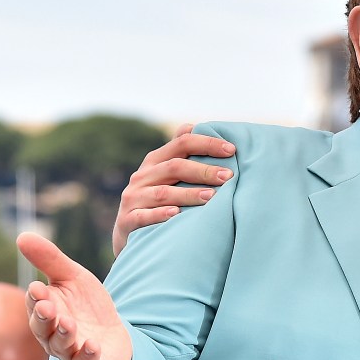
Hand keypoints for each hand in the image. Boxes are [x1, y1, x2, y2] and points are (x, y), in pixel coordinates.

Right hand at [16, 232, 132, 359]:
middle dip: (44, 317)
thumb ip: (50, 260)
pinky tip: (93, 345)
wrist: (114, 335)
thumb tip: (22, 236)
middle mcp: (52, 332)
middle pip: (43, 327)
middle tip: (48, 306)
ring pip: (61, 345)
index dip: (37, 297)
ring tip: (68, 323)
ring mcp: (70, 350)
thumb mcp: (73, 278)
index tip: (39, 287)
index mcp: (46, 310)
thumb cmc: (87, 305)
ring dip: (64, 334)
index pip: (37, 303)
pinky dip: (87, 355)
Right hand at [112, 123, 235, 256]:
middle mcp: (142, 176)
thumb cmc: (159, 201)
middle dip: (203, 171)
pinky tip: (176, 214)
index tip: (232, 149)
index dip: (207, 144)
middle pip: (174, 167)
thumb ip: (180, 155)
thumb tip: (192, 126)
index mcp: (156, 161)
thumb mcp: (166, 176)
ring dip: (188, 194)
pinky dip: (160, 214)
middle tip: (228, 176)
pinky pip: (143, 216)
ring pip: (163, 193)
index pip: (182, 143)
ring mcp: (133, 198)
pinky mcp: (127, 221)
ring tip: (212, 197)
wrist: (130, 234)